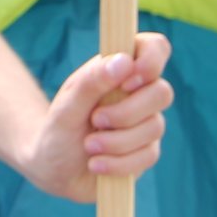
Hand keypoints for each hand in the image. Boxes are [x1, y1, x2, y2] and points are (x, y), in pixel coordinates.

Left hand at [22, 32, 173, 203]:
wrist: (53, 169)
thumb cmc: (58, 130)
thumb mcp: (66, 107)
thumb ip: (92, 82)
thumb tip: (124, 61)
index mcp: (118, 70)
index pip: (154, 47)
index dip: (151, 60)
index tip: (128, 80)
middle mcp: (137, 93)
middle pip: (162, 92)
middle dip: (126, 113)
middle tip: (95, 120)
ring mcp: (146, 123)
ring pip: (155, 127)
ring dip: (116, 141)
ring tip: (88, 146)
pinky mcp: (146, 151)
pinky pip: (147, 157)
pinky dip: (118, 163)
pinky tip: (96, 164)